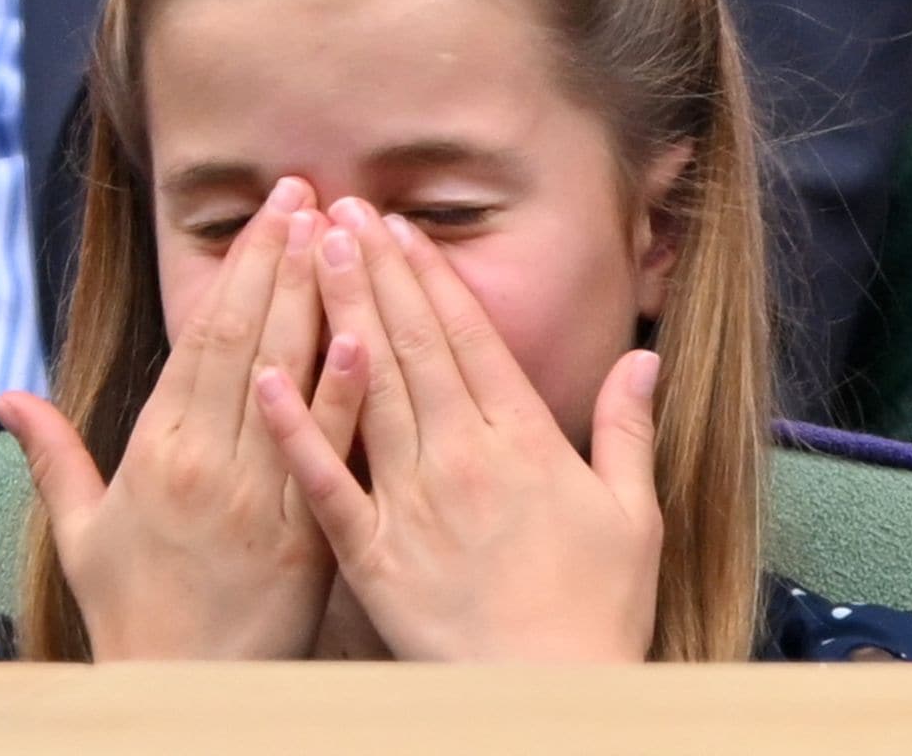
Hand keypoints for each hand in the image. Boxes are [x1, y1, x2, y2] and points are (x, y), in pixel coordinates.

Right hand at [0, 179, 365, 659]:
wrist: (186, 690)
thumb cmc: (133, 609)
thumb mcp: (78, 531)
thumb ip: (51, 455)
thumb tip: (5, 396)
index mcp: (157, 450)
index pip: (203, 338)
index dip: (237, 270)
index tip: (267, 215)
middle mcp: (208, 460)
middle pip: (247, 339)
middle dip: (278, 259)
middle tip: (307, 194)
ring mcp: (259, 494)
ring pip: (287, 380)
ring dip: (315, 300)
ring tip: (339, 234)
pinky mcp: (307, 532)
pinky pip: (325, 451)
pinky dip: (342, 391)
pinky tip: (364, 337)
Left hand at [254, 198, 662, 661]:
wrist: (546, 700)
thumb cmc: (597, 610)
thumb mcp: (634, 514)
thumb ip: (629, 429)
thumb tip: (643, 359)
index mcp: (523, 440)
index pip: (468, 337)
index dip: (431, 276)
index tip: (400, 226)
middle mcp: (461, 455)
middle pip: (412, 345)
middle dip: (376, 271)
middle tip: (342, 210)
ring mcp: (412, 499)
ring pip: (370, 389)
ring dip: (341, 315)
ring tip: (316, 254)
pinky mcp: (371, 550)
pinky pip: (327, 482)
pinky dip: (297, 426)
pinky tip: (268, 375)